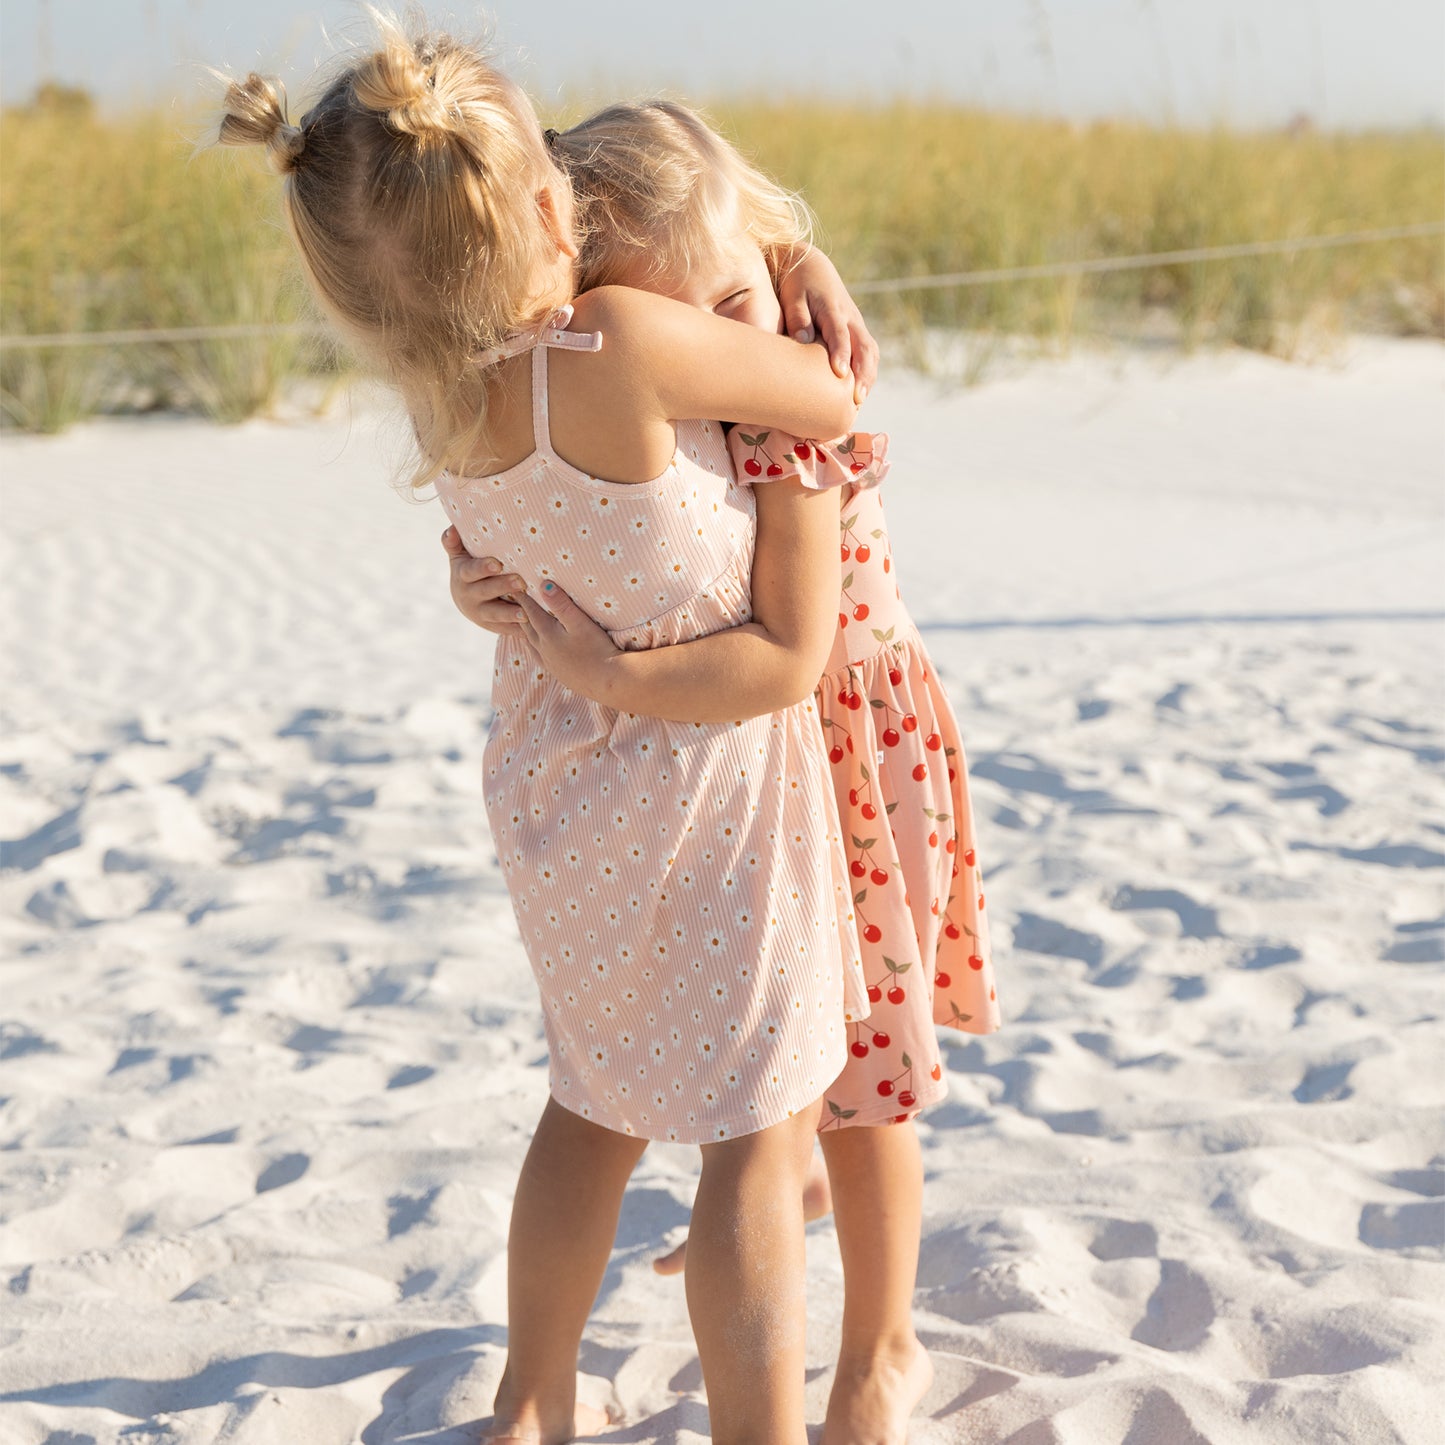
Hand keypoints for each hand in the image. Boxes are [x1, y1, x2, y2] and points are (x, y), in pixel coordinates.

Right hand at [443, 525, 526, 637]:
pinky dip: (516, 629)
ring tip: (525, 613)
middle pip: (485, 591)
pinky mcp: (491, 627)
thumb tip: (452, 530)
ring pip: (494, 614)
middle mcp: (468, 596)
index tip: (497, 563)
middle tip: (520, 582)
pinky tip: (530, 627)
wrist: (466, 600)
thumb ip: (454, 543)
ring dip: (509, 613)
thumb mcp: (459, 556)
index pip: (470, 571)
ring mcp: (479, 614)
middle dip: (502, 587)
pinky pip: (504, 629)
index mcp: (462, 576)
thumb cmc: (469, 569)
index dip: (483, 568)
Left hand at [515, 580, 620, 699]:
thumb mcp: (580, 623)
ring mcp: (550, 663)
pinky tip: (536, 649)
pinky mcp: (559, 674)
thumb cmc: (597, 649)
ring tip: (520, 623)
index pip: (531, 612)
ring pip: (530, 644)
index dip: (523, 598)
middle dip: (520, 613)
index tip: (514, 587)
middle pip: (527, 627)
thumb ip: (561, 604)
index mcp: (548, 635)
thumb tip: (544, 585)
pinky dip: (533, 649)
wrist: (608, 681)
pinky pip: (538, 658)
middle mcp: (544, 649)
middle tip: (513, 602)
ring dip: (524, 631)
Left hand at [777, 247, 878, 404]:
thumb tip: (803, 340)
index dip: (841, 353)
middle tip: (857, 399)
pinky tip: (859, 391)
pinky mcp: (857, 332)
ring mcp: (857, 325)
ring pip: (871, 352)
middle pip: (864, 347)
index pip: (840, 333)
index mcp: (833, 309)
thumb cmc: (798, 285)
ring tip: (860, 401)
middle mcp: (851, 318)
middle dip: (864, 374)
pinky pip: (868, 353)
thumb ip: (798, 318)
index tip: (839, 374)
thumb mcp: (793, 297)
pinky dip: (868, 372)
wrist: (812, 267)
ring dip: (869, 376)